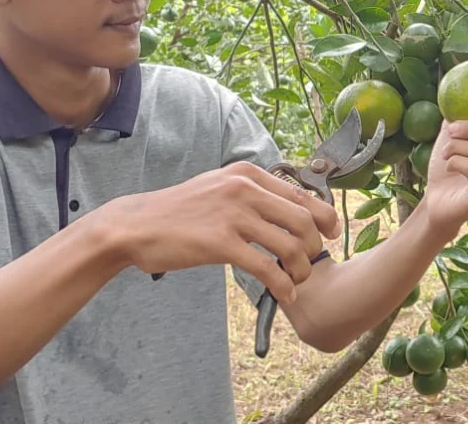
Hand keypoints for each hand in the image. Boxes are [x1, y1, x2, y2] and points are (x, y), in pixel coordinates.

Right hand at [100, 161, 340, 303]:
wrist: (136, 225)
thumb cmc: (180, 211)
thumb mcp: (220, 187)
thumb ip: (253, 192)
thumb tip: (291, 206)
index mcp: (248, 174)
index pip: (302, 194)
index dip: (324, 218)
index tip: (331, 235)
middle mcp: (245, 189)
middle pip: (303, 220)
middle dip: (315, 247)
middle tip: (311, 263)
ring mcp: (233, 215)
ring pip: (290, 245)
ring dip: (301, 269)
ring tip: (295, 281)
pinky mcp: (220, 243)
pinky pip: (266, 267)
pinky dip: (283, 285)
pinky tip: (284, 294)